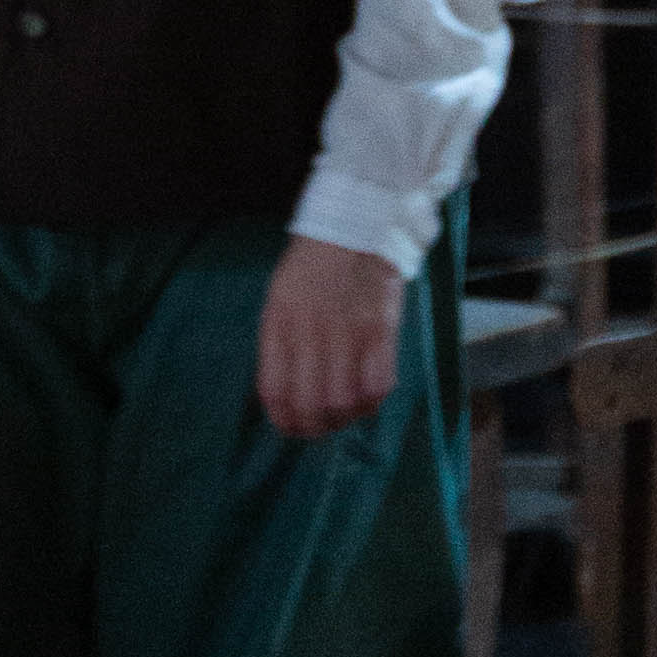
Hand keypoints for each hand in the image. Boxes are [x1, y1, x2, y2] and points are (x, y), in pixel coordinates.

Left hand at [256, 234, 403, 439]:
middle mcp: (311, 333)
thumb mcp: (279, 299)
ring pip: (345, 402)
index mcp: (280, 323)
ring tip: (342, 416)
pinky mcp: (381, 331)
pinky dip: (371, 402)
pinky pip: (379, 385)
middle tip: (317, 428)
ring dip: (343, 419)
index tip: (289, 427)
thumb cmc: (311, 266)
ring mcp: (349, 333)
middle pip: (311, 405)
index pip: (275, 391)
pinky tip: (366, 399)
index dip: (282, 420)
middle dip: (312, 427)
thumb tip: (284, 394)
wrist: (354, 228)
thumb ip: (279, 344)